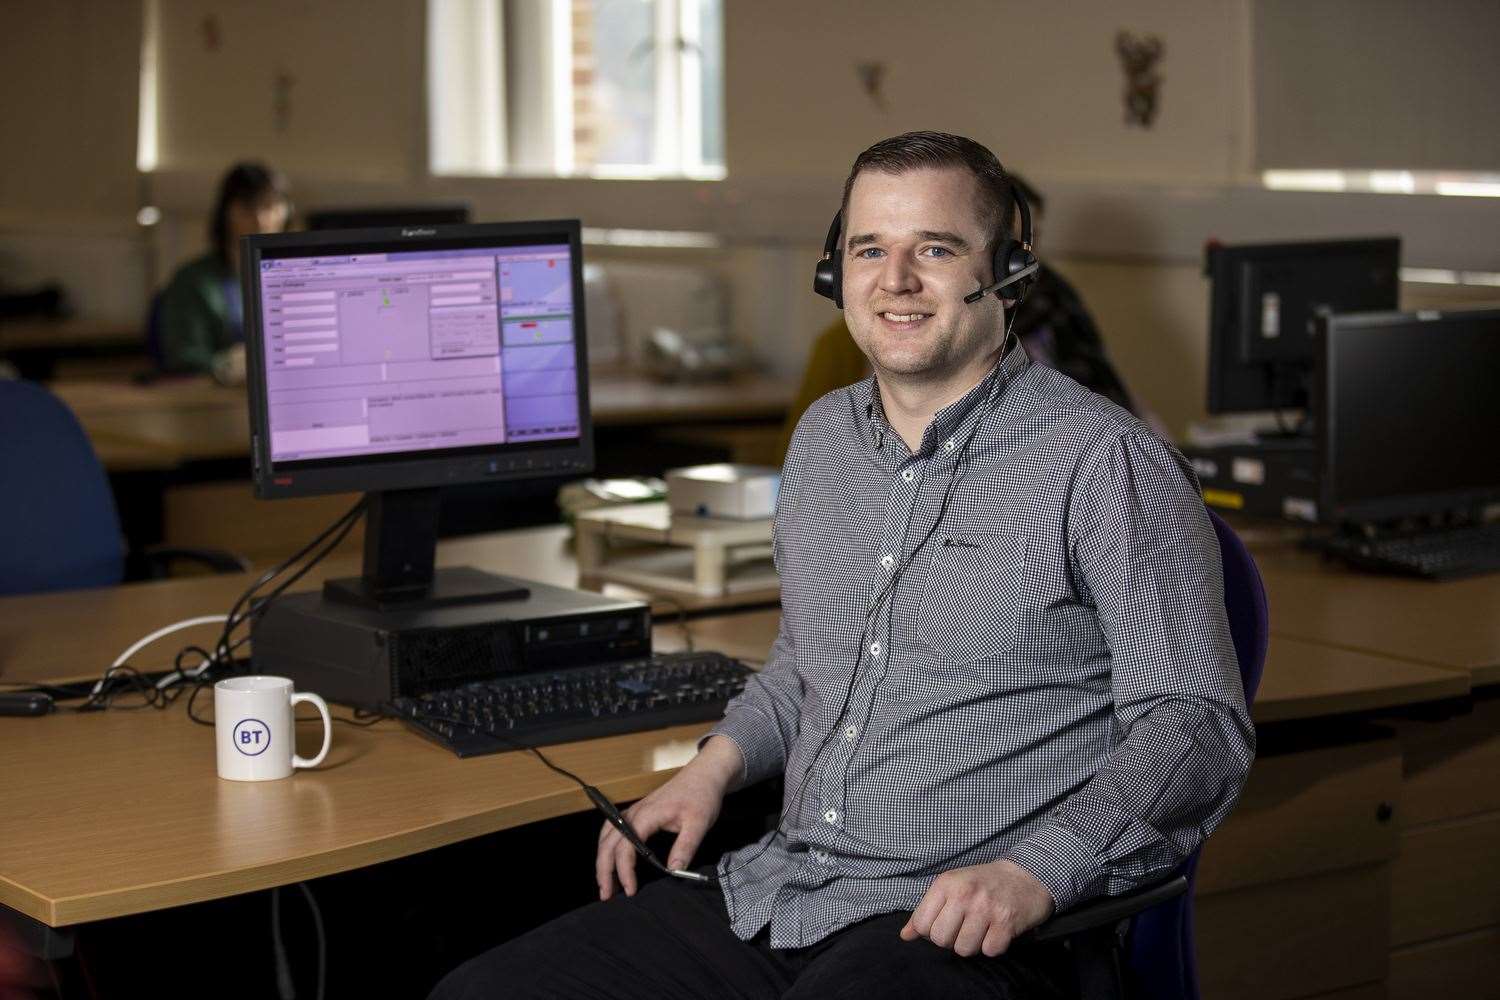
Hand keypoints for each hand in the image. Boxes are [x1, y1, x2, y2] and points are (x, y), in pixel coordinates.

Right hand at [595, 735, 742, 899]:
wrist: (704, 774)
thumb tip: (672, 871)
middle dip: (604, 870)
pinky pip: (612, 829)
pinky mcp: (638, 812)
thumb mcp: (699, 823)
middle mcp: (635, 813)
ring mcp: (634, 811)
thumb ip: (685, 847)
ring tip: (605, 882)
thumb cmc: (701, 796)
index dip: (624, 871)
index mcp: (647, 815)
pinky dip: (607, 846)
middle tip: (606, 895)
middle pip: (608, 843)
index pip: (626, 846)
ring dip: (602, 859)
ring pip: (607, 836)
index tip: (630, 890)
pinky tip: (610, 857)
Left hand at [899, 859, 1054, 956]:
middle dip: (950, 940)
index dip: (930, 931)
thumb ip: (926, 911)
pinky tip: (996, 931)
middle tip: (964, 927)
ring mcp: (986, 908)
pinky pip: (989, 951)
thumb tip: (905, 935)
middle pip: (940, 939)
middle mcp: (964, 894)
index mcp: (946, 884)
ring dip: (972, 945)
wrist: (1025, 875)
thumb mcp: (951, 887)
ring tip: (980, 929)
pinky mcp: (1007, 922)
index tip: (945, 923)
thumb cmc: (983, 883)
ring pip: (963, 949)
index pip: (922, 924)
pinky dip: (992, 946)